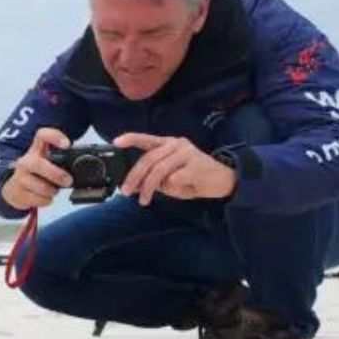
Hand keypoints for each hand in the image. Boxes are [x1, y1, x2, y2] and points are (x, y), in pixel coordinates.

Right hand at [1, 127, 73, 210]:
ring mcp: (20, 177)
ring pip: (40, 186)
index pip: (42, 135)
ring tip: (53, 190)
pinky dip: (46, 200)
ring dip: (52, 191)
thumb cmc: (37, 174)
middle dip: (56, 174)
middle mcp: (26, 162)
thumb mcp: (47, 162)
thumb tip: (82, 169)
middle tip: (68, 181)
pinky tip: (45, 197)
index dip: (55, 137)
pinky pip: (38, 199)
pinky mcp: (18, 193)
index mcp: (36, 150)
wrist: (14, 189)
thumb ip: (62, 161)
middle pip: (38, 164)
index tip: (67, 145)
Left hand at [114, 133, 237, 205]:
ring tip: (144, 200)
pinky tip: (179, 189)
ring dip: (148, 187)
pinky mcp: (196, 165)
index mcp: (168, 144)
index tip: (116, 142)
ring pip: (159, 170)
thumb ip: (152, 177)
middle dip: (134, 177)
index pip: (146, 139)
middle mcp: (176, 144)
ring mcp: (187, 153)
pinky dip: (171, 188)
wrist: (222, 181)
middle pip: (148, 160)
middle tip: (126, 191)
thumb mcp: (168, 178)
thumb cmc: (192, 178)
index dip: (131, 139)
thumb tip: (133, 184)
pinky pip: (174, 178)